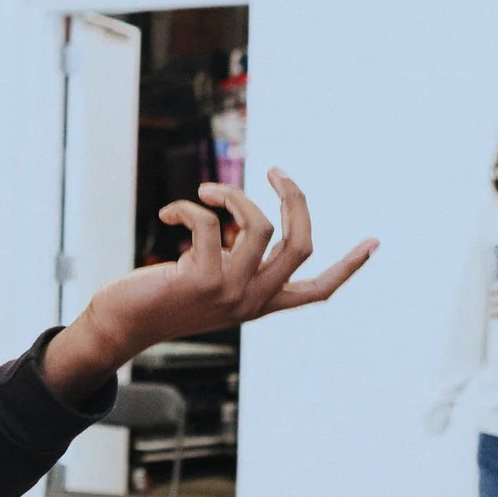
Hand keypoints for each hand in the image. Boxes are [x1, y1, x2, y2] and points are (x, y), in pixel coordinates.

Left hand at [41, 169, 376, 405]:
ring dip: (232, 195)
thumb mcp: (211, 283)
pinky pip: (209, 223)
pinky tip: (169, 213)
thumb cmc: (162, 298)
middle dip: (295, 198)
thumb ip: (237, 262)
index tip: (374, 241)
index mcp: (261, 302)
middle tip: (275, 171)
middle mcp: (253, 300)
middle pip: (302, 243)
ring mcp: (230, 292)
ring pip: (257, 225)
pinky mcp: (201, 280)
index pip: (318, 290)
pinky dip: (189, 206)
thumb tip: (249, 221)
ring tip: (207, 193)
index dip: (349, 267)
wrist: (122, 325)